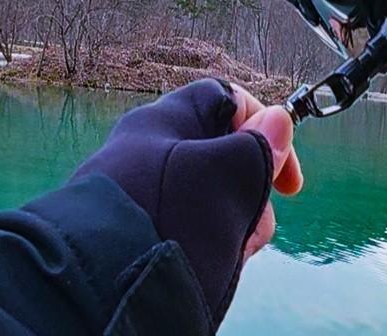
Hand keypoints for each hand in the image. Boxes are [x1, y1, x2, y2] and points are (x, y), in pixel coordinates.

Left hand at [72, 79, 301, 323]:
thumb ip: (261, 146)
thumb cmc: (170, 221)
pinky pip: (183, 221)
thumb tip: (278, 118)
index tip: (285, 176)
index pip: (227, 99)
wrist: (100, 288)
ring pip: (208, 194)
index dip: (265, 126)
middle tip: (253, 224)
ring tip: (229, 251)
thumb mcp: (232, 177)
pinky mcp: (133, 226)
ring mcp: (139, 189)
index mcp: (166, 121)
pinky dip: (204, 238)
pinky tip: (207, 261)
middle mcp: (148, 149)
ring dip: (233, 220)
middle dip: (251, 189)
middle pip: (223, 153)